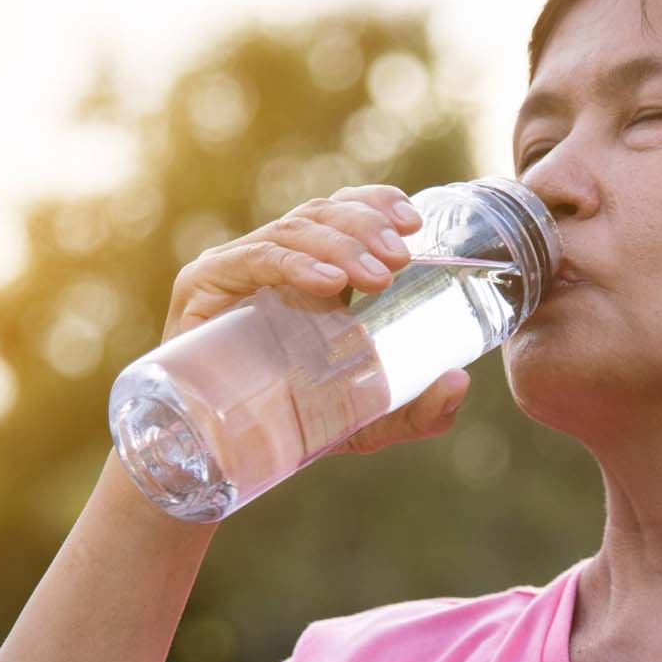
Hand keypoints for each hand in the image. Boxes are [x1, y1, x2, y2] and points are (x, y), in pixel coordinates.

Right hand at [159, 184, 471, 453]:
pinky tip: (325, 281)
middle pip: (321, 213)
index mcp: (307, 269)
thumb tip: (459, 383)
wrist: (210, 459)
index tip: (413, 222)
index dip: (375, 202)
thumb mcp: (363, 419)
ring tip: (375, 276)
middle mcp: (269, 258)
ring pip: (291, 229)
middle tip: (400, 259)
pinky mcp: (201, 286)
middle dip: (365, 226)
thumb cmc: (286, 428)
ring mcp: (233, 268)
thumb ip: (414, 408)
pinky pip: (251, 260)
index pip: (341, 210)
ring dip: (339, 244)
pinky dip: (292, 263)